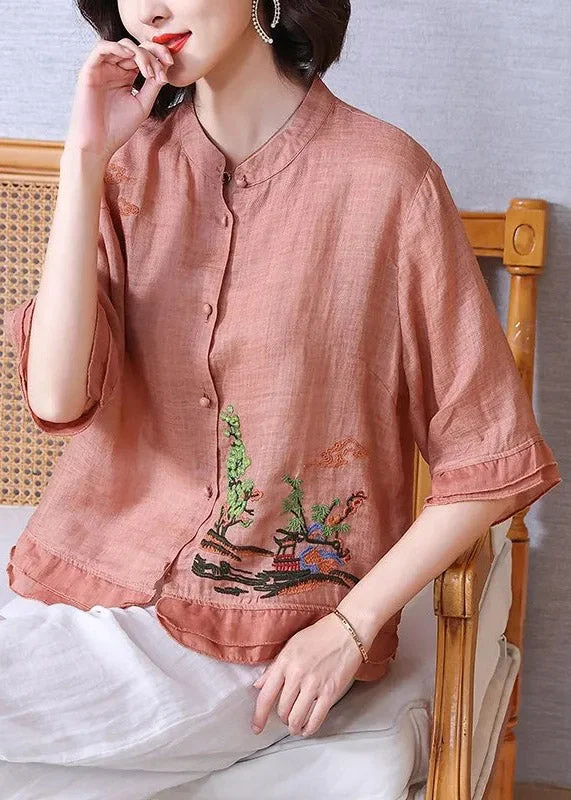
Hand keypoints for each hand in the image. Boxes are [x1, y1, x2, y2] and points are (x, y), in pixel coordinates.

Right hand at [65, 37, 174, 163]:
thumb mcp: (142, 104)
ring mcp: (102, 69)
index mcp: (126, 76)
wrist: (98, 143)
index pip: (144, 56)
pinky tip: (130, 57)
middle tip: (162, 69)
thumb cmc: (118, 128)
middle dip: (152, 55)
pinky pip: (101, 48)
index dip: (158, 55)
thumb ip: (153, 85)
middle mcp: (114, 69)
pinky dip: (116, 47)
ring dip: (138, 53)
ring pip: (122, 46)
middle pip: (135, 48)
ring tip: (147, 71)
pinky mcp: (89, 70)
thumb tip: (165, 67)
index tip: (170, 64)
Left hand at [250, 612, 362, 737]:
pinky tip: (307, 729)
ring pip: (297, 718)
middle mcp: (297, 674)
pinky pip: (316, 719)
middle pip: (282, 710)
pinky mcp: (330, 692)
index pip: (266, 695)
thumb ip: (274, 667)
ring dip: (293, 727)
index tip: (256, 727)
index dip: (259, 716)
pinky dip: (309, 728)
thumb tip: (259, 685)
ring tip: (294, 726)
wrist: (346, 631)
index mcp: (285, 662)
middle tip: (285, 717)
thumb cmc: (319, 636)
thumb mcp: (291, 646)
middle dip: (282, 718)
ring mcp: (314, 684)